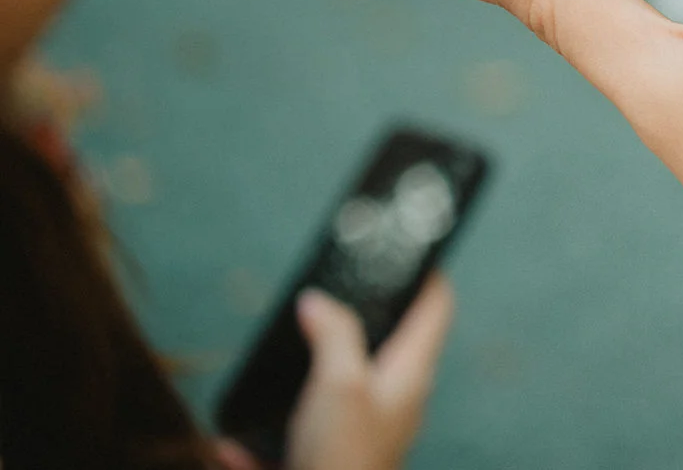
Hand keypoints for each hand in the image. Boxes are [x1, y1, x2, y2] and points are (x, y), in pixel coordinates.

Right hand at [215, 277, 454, 469]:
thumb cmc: (343, 459)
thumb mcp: (339, 383)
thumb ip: (334, 334)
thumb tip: (318, 301)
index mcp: (410, 375)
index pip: (436, 308)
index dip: (424, 272)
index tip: (402, 248)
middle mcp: (394, 402)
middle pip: (383, 345)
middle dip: (350, 322)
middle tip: (318, 298)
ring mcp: (362, 436)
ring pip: (332, 394)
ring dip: (300, 382)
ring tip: (270, 362)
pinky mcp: (330, 465)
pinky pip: (294, 444)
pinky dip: (265, 443)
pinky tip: (233, 448)